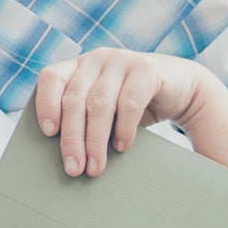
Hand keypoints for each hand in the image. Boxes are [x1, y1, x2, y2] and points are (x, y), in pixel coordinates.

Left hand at [35, 48, 206, 176]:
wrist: (182, 90)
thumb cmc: (134, 106)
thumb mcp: (105, 109)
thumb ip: (84, 120)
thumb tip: (65, 157)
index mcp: (79, 66)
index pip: (51, 78)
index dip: (45, 104)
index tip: (48, 133)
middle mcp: (97, 59)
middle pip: (74, 99)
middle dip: (72, 138)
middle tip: (74, 169)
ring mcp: (121, 60)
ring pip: (99, 104)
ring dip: (95, 140)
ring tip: (95, 167)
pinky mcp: (147, 69)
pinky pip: (129, 102)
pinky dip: (123, 129)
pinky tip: (122, 147)